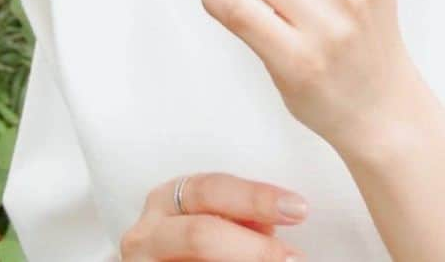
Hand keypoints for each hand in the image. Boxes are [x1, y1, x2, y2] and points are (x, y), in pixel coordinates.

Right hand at [118, 171, 308, 259]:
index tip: (296, 208)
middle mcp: (148, 232)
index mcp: (168, 199)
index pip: (213, 189)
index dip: (256, 198)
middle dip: (252, 247)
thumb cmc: (192, 244)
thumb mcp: (214, 219)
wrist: (169, 261)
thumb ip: (238, 216)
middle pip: (201, 235)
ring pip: (199, 260)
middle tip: (292, 258)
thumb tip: (284, 216)